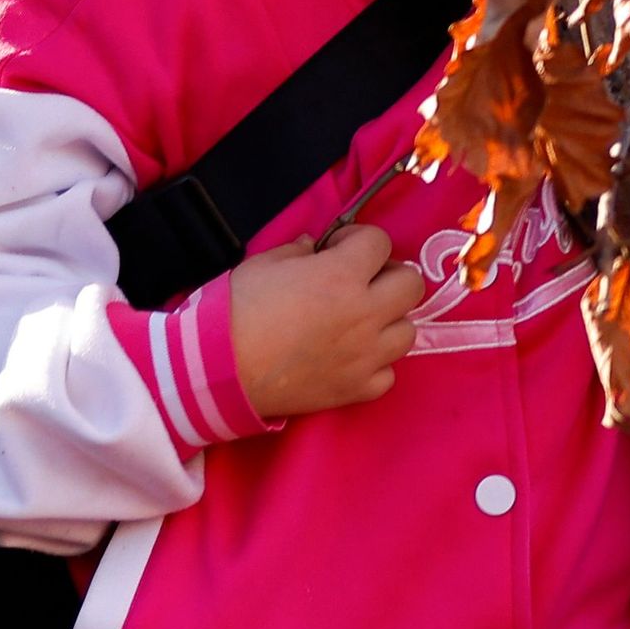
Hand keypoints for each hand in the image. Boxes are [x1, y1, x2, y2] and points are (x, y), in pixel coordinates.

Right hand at [228, 225, 429, 419]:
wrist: (218, 370)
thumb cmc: (234, 311)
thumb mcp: (263, 264)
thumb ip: (299, 250)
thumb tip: (316, 247)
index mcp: (341, 275)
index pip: (380, 242)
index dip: (358, 240)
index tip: (338, 248)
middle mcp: (364, 314)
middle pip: (411, 284)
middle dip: (388, 276)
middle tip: (360, 282)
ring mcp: (366, 355)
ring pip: (408, 330)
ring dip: (388, 321)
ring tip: (358, 322)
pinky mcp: (358, 389)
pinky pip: (389, 373)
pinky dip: (375, 364)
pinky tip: (351, 357)